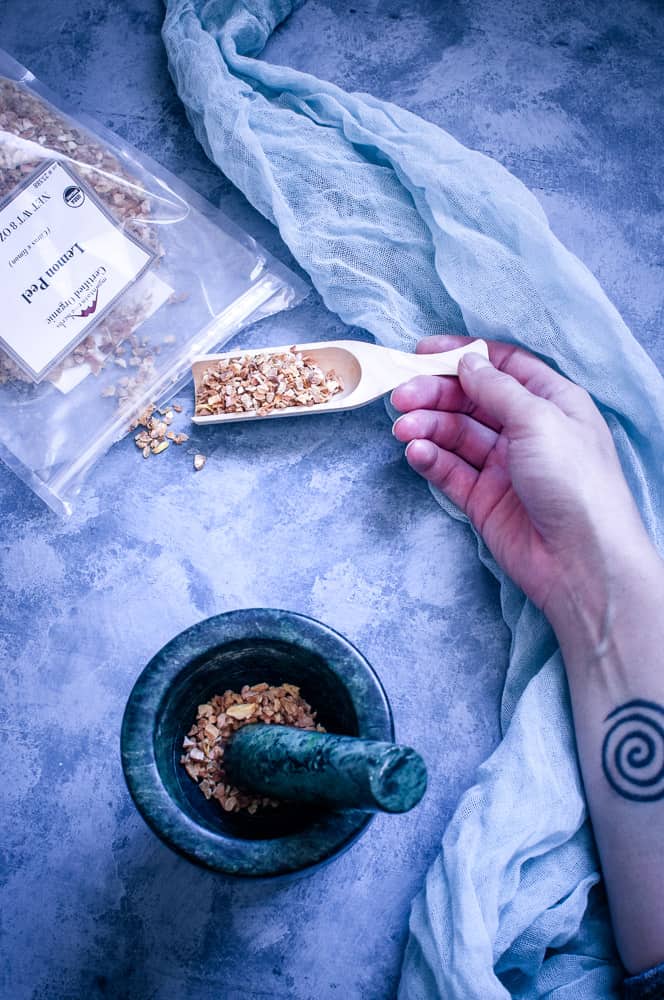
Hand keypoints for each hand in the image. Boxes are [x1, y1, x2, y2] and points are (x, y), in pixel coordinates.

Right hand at [391, 337, 652, 620]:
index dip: (464, 356)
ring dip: (428, 427)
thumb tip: (468, 361)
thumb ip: (497, 388)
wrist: (582, 561)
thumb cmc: (576, 481)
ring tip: (403, 429)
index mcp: (551, 402)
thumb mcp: (539, 418)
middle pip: (471, 400)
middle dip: (435, 394)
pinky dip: (431, 459)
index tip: (424, 352)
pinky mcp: (484, 500)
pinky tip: (417, 452)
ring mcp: (504, 466)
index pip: (502, 367)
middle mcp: (527, 430)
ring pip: (456, 435)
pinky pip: (451, 471)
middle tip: (401, 395)